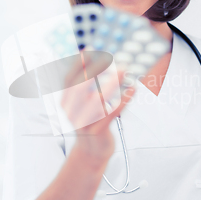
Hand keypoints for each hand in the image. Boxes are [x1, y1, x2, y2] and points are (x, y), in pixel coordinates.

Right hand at [60, 51, 134, 166]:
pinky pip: (111, 114)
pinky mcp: (97, 131)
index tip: (89, 48)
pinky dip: (123, 100)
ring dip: (112, 83)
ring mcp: (84, 123)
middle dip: (96, 70)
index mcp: (67, 102)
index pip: (69, 79)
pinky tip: (132, 90)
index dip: (78, 63)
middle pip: (81, 87)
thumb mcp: (85, 104)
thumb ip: (88, 85)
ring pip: (97, 100)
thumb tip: (96, 61)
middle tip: (110, 56)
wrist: (92, 151)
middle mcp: (72, 112)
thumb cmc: (92, 122)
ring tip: (125, 70)